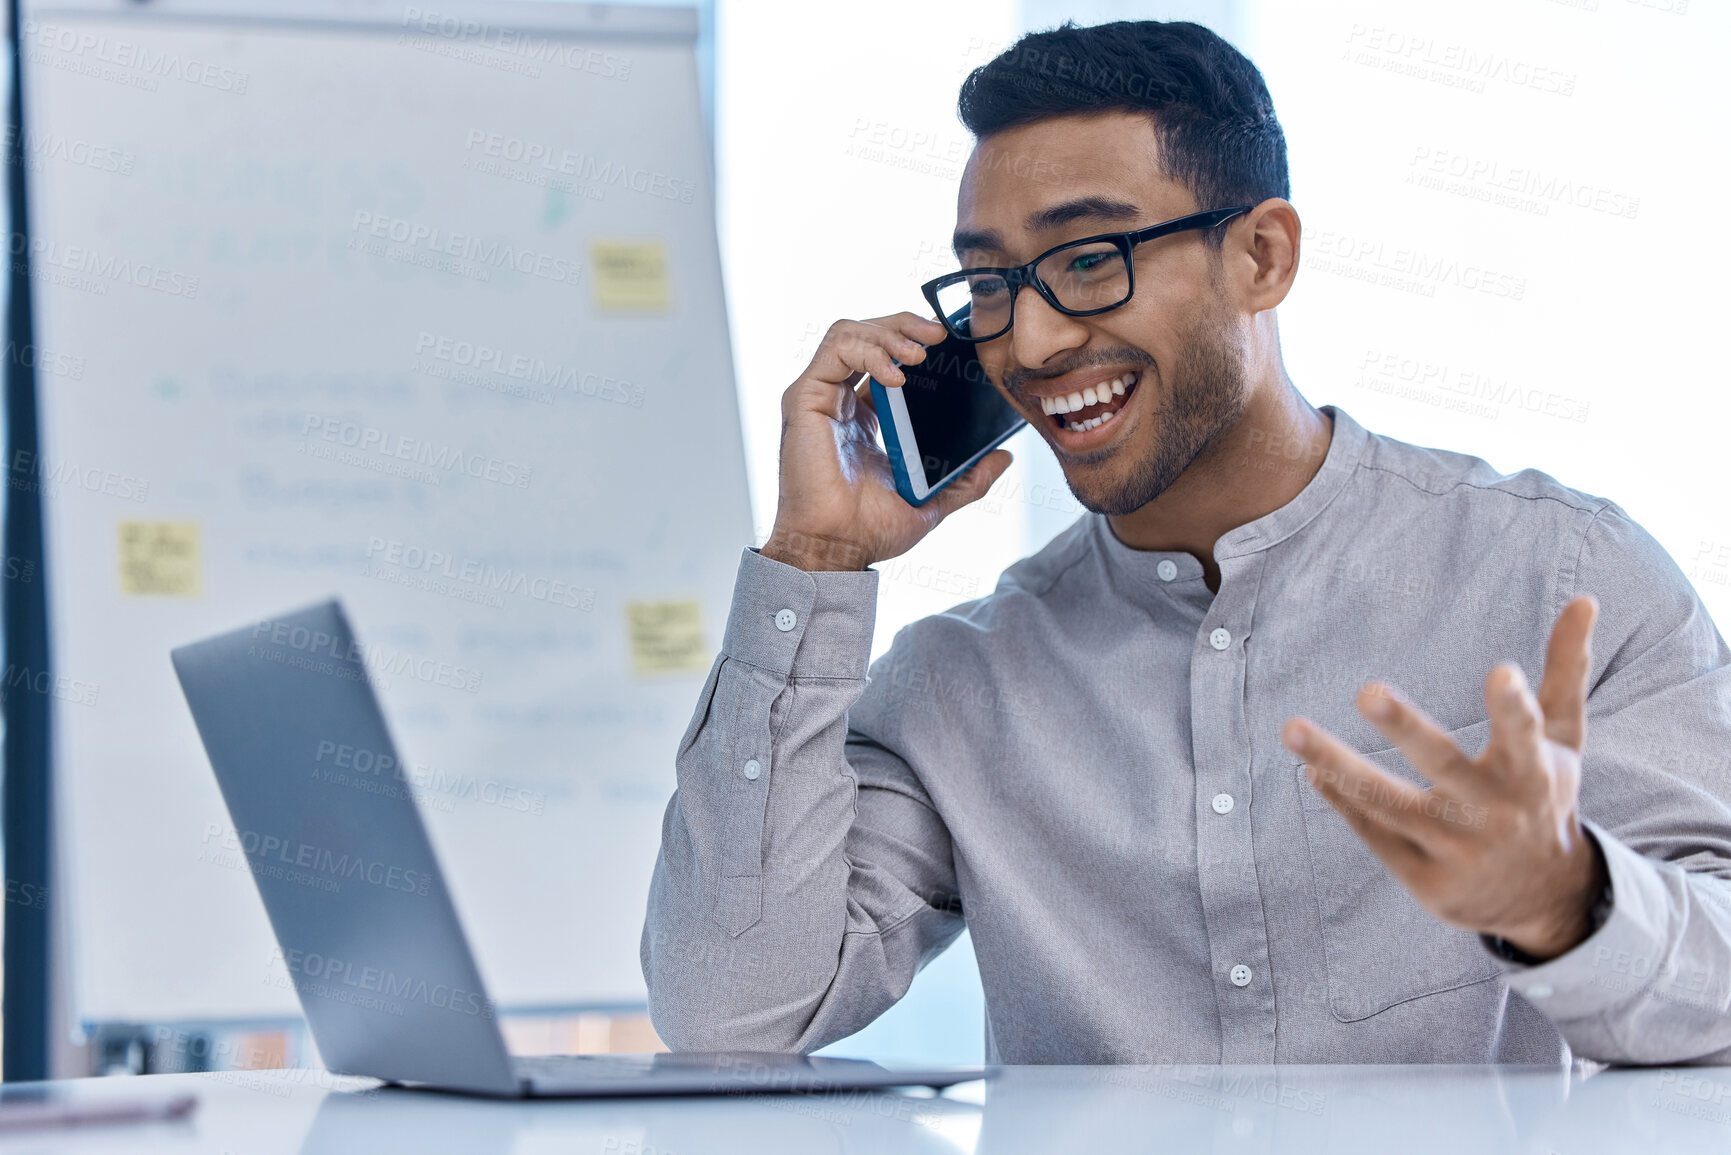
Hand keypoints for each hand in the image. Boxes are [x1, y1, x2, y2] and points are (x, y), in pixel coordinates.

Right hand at [759, 314, 1012, 571]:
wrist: (837, 549)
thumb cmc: (870, 531)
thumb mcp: (933, 499)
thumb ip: (968, 479)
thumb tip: (1004, 457)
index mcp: (867, 417)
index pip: (888, 358)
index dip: (915, 340)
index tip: (948, 341)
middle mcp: (841, 401)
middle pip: (870, 335)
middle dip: (905, 324)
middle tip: (939, 333)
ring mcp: (821, 397)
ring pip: (850, 332)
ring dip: (889, 331)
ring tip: (920, 352)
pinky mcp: (805, 398)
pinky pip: (836, 349)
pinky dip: (870, 350)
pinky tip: (897, 373)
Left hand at [1281, 595, 1607, 960]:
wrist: (1546, 899)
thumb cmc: (1544, 797)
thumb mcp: (1564, 740)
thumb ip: (1566, 670)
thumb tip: (1585, 599)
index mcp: (1533, 773)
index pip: (1527, 736)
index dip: (1514, 708)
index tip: (1502, 673)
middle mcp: (1494, 813)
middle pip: (1443, 767)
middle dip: (1406, 729)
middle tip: (1367, 689)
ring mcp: (1458, 850)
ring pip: (1389, 805)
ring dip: (1338, 766)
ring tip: (1292, 729)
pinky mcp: (1427, 882)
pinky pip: (1376, 835)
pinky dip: (1344, 801)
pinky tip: (1313, 769)